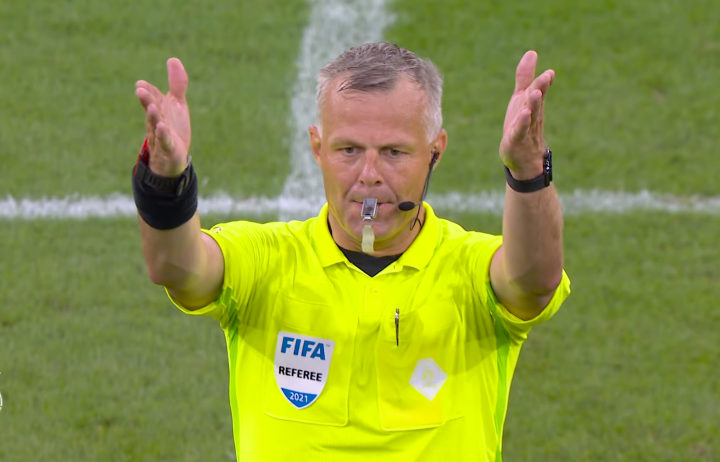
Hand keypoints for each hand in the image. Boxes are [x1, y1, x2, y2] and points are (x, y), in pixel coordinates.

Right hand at [135, 58, 190, 177]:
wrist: (173, 158)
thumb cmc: (173, 128)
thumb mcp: (177, 104)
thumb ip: (176, 84)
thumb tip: (173, 59)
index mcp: (159, 109)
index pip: (154, 97)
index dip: (149, 91)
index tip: (141, 84)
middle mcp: (157, 120)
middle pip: (152, 108)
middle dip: (147, 99)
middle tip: (139, 89)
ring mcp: (161, 134)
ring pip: (155, 124)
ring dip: (153, 115)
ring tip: (151, 106)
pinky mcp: (169, 147)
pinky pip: (165, 140)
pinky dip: (163, 134)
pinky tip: (162, 128)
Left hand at [499, 51, 554, 179]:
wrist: (524, 156)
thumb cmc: (523, 123)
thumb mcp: (521, 97)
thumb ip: (525, 77)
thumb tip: (532, 52)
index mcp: (534, 103)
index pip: (539, 89)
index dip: (543, 81)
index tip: (550, 72)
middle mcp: (533, 113)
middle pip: (537, 99)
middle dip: (541, 87)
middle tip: (547, 76)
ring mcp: (526, 127)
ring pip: (531, 113)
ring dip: (533, 103)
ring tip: (536, 92)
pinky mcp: (516, 139)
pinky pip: (520, 129)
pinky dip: (522, 122)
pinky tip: (524, 114)